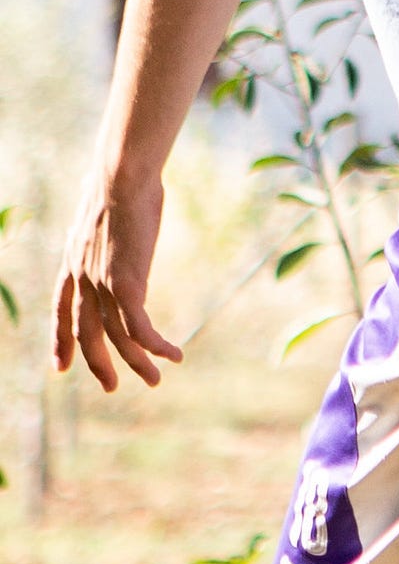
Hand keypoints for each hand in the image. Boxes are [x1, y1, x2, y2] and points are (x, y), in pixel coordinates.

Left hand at [53, 167, 181, 391]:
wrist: (121, 176)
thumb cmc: (120, 186)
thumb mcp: (105, 218)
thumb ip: (105, 237)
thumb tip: (115, 233)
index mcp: (72, 263)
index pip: (60, 311)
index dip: (59, 341)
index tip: (60, 367)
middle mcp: (82, 279)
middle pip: (85, 333)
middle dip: (98, 364)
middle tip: (111, 387)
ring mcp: (101, 284)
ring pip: (116, 338)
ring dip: (137, 363)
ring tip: (155, 380)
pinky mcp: (126, 284)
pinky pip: (140, 328)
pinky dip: (156, 346)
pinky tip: (173, 354)